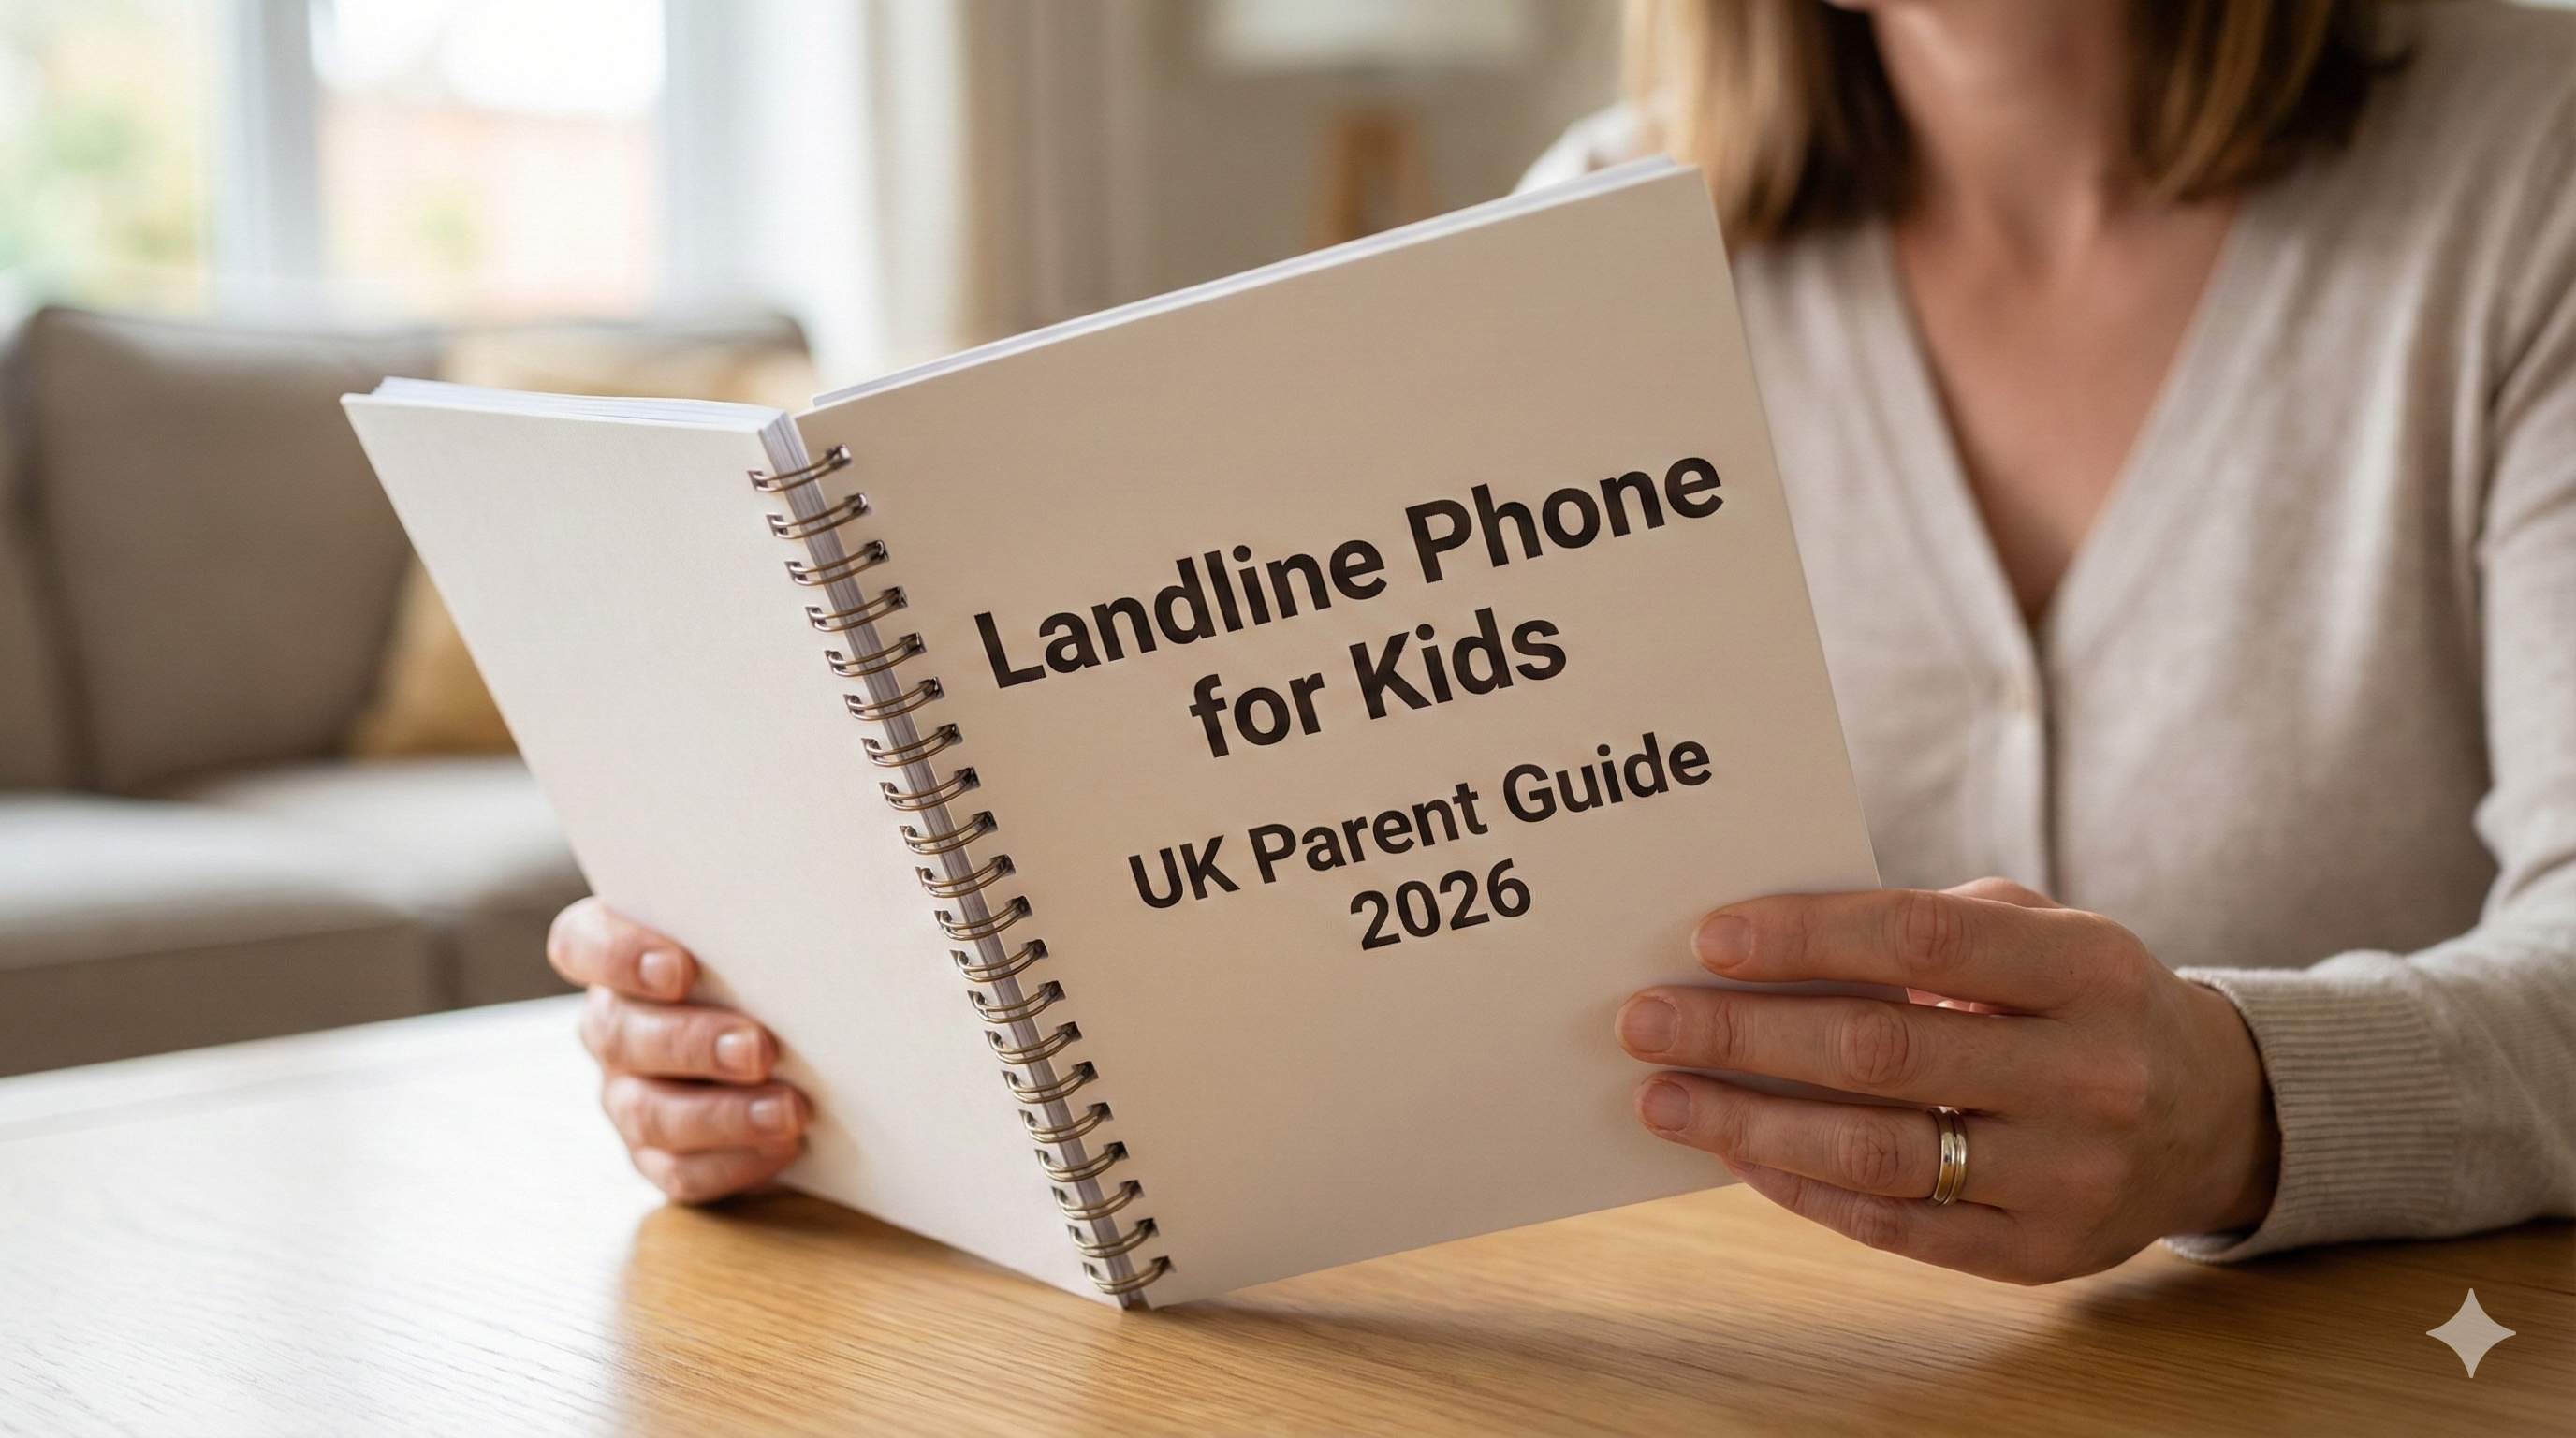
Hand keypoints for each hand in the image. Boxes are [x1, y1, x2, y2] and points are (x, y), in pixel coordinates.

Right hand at [547, 897, 808, 1202]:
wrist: (809, 1048)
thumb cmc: (778, 968)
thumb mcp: (766, 936)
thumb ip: (762, 921)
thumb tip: (816, 895)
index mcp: (620, 956)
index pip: (582, 944)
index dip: (618, 956)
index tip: (679, 968)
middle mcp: (613, 1025)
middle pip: (619, 1033)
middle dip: (691, 1043)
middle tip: (758, 1048)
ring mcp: (629, 1093)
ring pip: (648, 1111)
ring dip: (721, 1114)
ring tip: (787, 1110)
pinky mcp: (660, 1155)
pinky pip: (680, 1170)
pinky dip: (733, 1162)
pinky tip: (783, 1148)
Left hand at [1614, 879, 2279, 1282]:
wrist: (2210, 1117)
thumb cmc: (2081, 1001)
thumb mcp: (2042, 931)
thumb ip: (1927, 927)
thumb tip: (1764, 944)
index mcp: (2088, 968)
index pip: (1924, 940)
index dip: (1808, 938)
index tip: (1709, 938)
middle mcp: (2091, 1074)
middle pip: (1883, 1051)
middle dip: (1746, 1035)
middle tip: (1646, 1019)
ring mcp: (2071, 1175)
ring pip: (1880, 1152)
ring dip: (1750, 1123)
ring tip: (1663, 1098)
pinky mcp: (2041, 1254)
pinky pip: (1897, 1227)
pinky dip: (1802, 1188)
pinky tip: (1735, 1152)